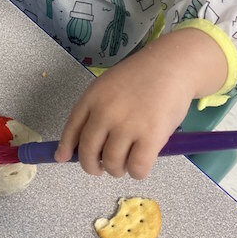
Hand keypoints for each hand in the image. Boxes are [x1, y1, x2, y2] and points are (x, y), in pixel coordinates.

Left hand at [54, 28, 227, 178]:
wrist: (173, 65)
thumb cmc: (143, 75)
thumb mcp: (109, 85)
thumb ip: (96, 109)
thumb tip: (81, 142)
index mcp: (93, 98)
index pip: (72, 129)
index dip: (66, 147)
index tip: (63, 158)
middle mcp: (105, 112)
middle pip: (88, 152)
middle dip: (91, 166)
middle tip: (100, 168)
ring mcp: (127, 125)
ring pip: (112, 164)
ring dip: (117, 169)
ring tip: (126, 162)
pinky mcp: (151, 136)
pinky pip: (136, 168)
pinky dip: (137, 172)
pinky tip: (141, 164)